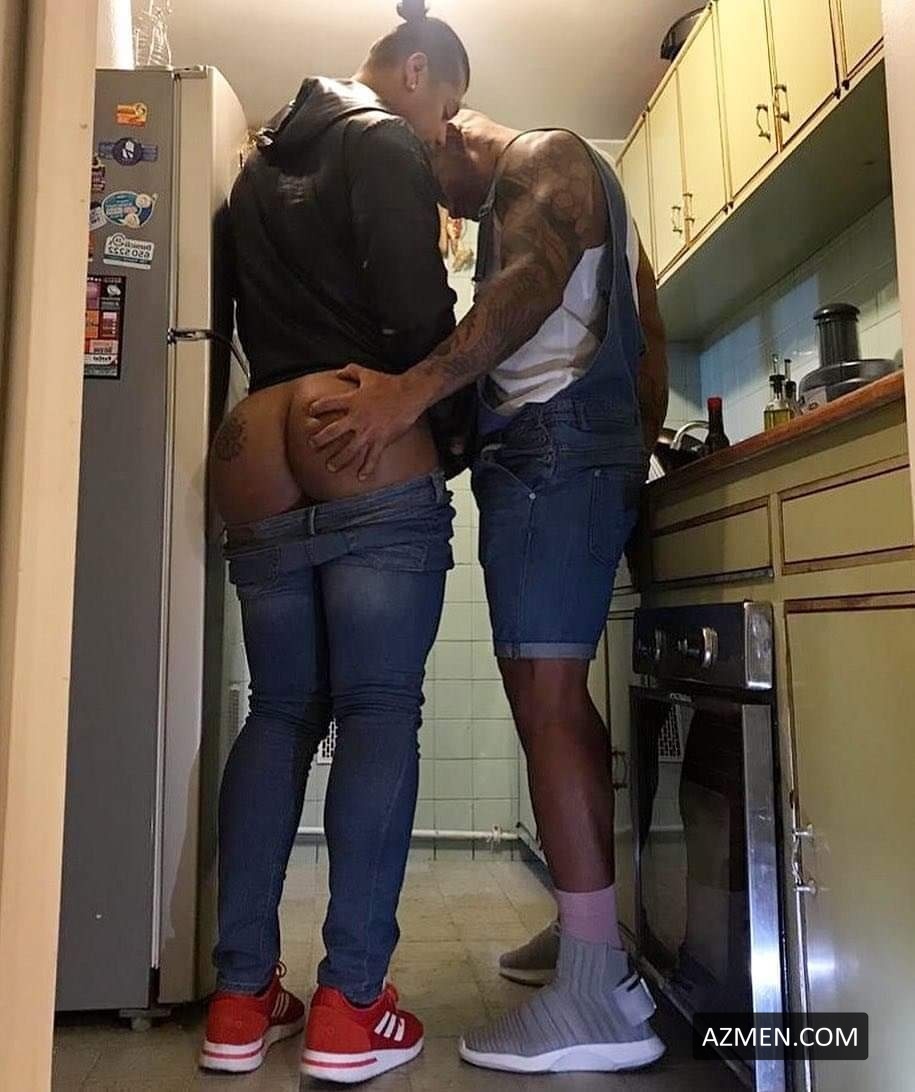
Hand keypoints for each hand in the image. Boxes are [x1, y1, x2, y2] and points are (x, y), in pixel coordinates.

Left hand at [309, 364, 425, 478]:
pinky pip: (372, 457)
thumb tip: (338, 372)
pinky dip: (367, 469)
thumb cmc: (389, 383)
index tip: (310, 413)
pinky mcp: (382, 439)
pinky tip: (360, 478)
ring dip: (338, 460)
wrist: (410, 393)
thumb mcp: (367, 373)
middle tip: (311, 445)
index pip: (327, 404)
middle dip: (319, 440)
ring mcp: (369, 431)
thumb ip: (351, 371)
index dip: (316, 408)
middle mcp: (357, 417)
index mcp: (352, 400)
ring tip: (330, 467)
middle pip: (332, 432)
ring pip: (349, 450)